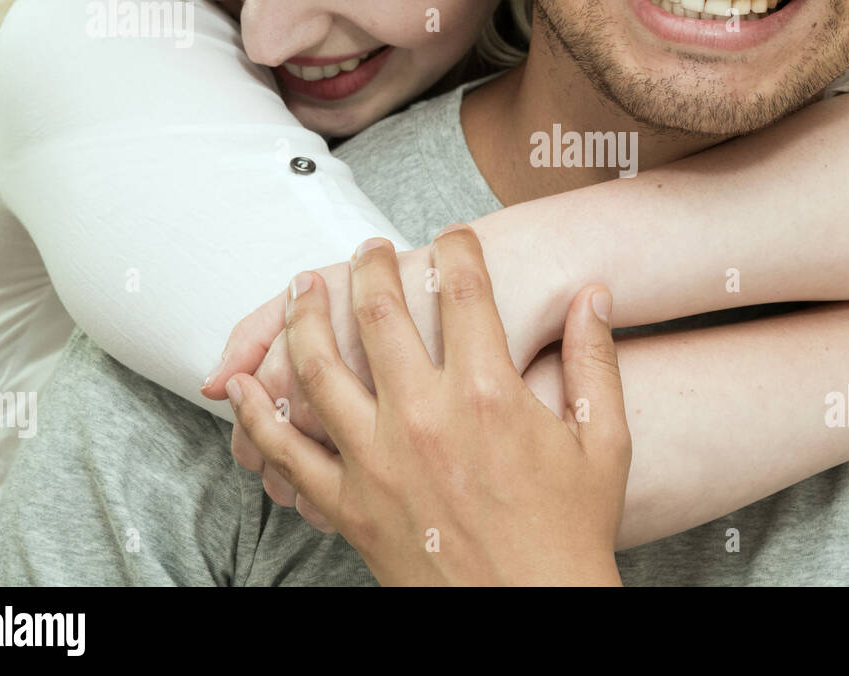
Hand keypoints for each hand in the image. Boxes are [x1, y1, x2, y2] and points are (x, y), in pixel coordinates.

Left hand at [226, 225, 631, 585]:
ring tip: (307, 288)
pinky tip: (245, 385)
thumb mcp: (603, 441)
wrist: (533, 612)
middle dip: (371, 265)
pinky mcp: (350, 504)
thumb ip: (595, 359)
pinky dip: (257, 414)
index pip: (463, 290)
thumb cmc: (570, 530)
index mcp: (487, 393)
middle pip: (379, 311)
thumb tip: (596, 295)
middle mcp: (423, 416)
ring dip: (306, 317)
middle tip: (371, 248)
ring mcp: (378, 460)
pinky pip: (287, 451)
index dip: (457, 248)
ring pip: (319, 366)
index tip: (453, 235)